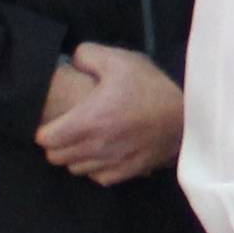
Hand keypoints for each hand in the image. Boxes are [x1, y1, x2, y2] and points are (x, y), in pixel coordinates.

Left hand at [34, 44, 183, 184]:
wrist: (189, 116)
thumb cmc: (151, 87)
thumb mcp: (119, 60)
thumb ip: (87, 56)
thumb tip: (72, 60)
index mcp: (88, 120)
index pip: (45, 139)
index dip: (44, 128)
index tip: (53, 120)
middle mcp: (95, 146)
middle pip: (55, 157)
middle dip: (56, 143)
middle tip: (67, 128)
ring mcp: (111, 162)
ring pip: (74, 168)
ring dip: (74, 156)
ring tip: (85, 140)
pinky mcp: (126, 172)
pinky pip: (97, 177)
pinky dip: (94, 167)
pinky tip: (103, 152)